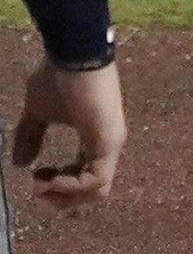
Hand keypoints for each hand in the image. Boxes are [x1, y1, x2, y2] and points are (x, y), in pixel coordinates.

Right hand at [12, 59, 124, 212]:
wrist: (72, 54)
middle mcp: (105, 145)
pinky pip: (96, 180)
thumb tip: (20, 164)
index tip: (35, 178)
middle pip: (93, 191)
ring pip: (97, 190)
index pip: (84, 177)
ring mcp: (110, 143)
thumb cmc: (58, 78)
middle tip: (37, 188)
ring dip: (64, 195)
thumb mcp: (38, 113)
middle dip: (61, 199)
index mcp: (92, 139)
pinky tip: (50, 177)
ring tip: (42, 183)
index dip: (59, 187)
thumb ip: (31, 137)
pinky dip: (71, 186)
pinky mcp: (108, 141)